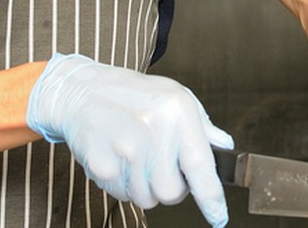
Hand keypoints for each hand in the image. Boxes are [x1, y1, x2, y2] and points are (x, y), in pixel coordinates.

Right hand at [27, 54, 233, 226]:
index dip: (212, 198)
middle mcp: (152, 130)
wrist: (84, 92)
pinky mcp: (101, 164)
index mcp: (176, 110)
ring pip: (147, 198)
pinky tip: (120, 158)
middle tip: (160, 163)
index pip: (200, 165)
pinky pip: (122, 195)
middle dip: (171, 186)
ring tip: (136, 156)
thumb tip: (224, 147)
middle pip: (172, 193)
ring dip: (146, 186)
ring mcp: (124, 148)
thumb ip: (203, 126)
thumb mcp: (175, 97)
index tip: (219, 217)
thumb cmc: (134, 95)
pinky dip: (124, 184)